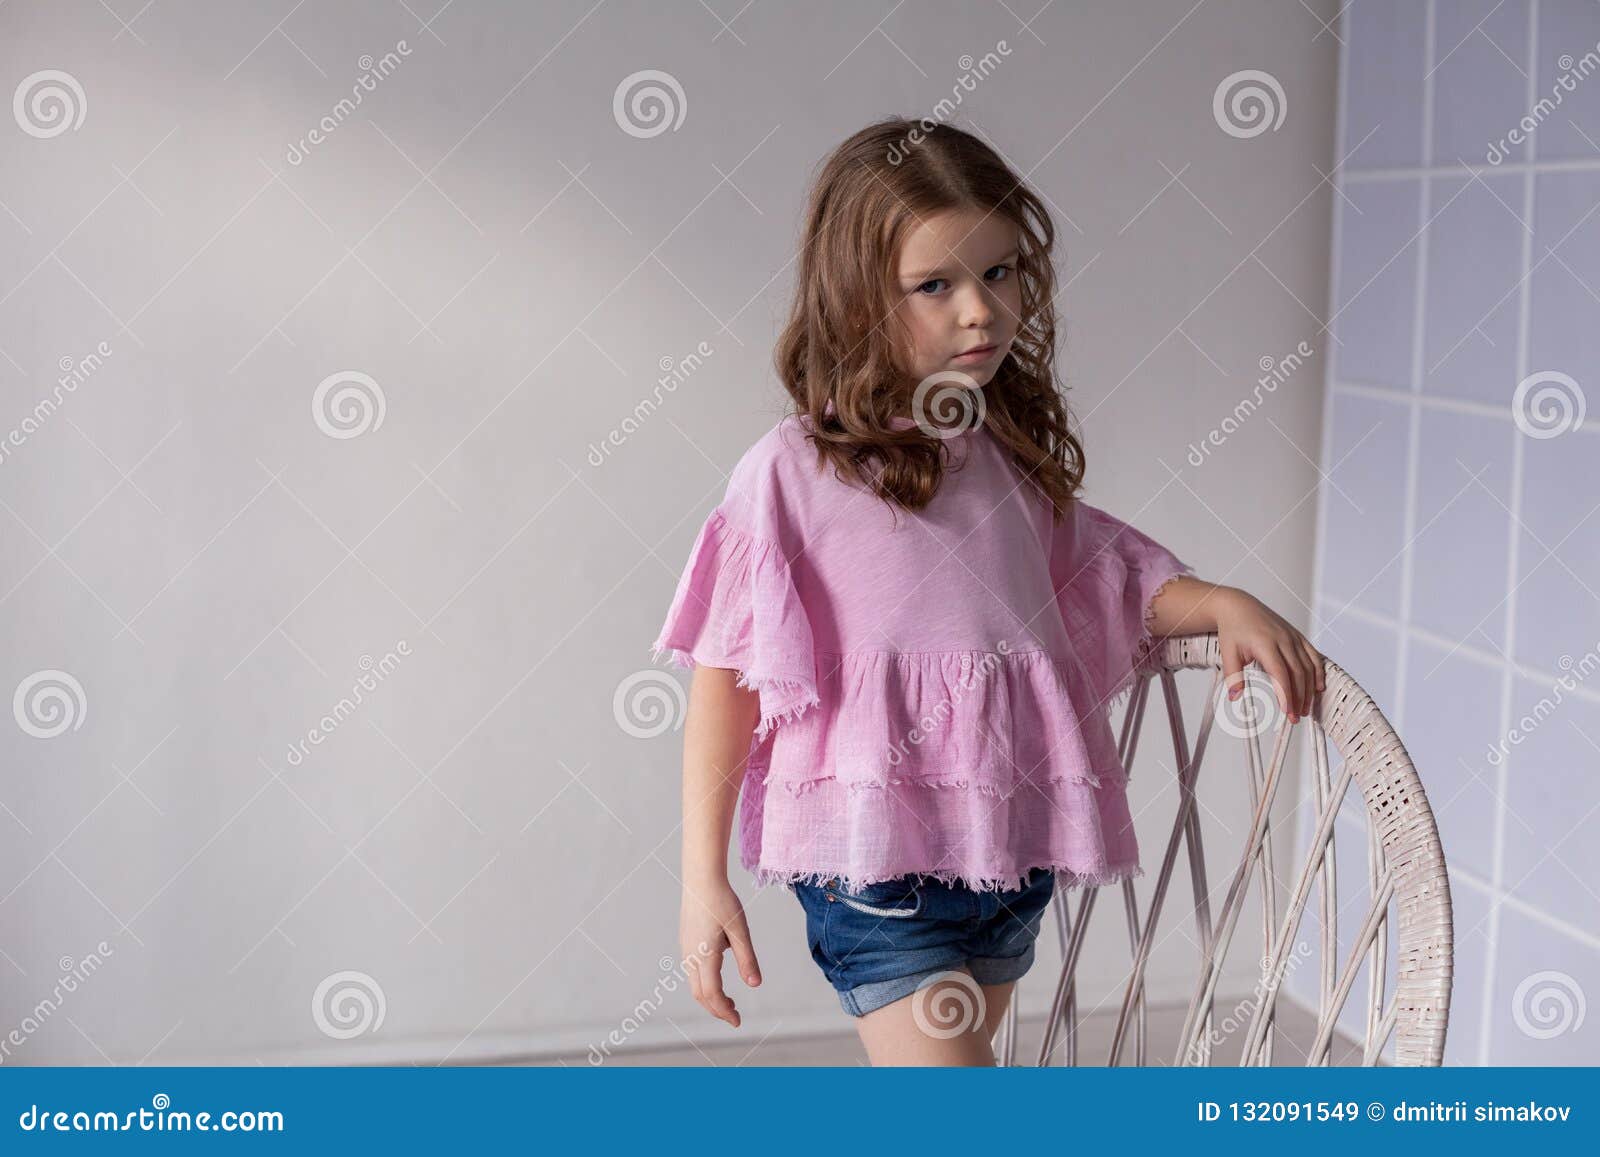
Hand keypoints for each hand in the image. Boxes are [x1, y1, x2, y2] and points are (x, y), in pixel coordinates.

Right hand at [680, 876, 761, 1027]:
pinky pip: (692, 972)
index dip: (724, 1011)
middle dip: (716, 1009)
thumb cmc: (722, 901)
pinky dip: (704, 984)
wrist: (701, 878)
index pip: (712, 994)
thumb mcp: (740, 930)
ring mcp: (685, 948)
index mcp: (705, 955)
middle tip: (735, 1016)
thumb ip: (747, 959)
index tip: (737, 1021)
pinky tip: (717, 975)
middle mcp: (691, 956)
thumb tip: (755, 985)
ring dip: (710, 997)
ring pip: (694, 984)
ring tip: (729, 1000)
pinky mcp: (685, 942)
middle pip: (700, 994)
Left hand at [1213, 589, 1325, 723]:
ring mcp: (1293, 637)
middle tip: (1295, 717)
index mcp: (1265, 643)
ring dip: (1309, 690)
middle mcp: (1283, 639)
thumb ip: (1232, 675)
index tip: (1287, 712)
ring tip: (1305, 709)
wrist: (1239, 606)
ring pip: (1308, 667)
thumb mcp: (1227, 652)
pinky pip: (1314, 656)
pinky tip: (1319, 688)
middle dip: (1299, 698)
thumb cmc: (1233, 628)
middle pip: (1298, 673)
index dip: (1286, 694)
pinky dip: (1319, 672)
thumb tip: (1235, 697)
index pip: (1280, 673)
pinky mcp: (1298, 636)